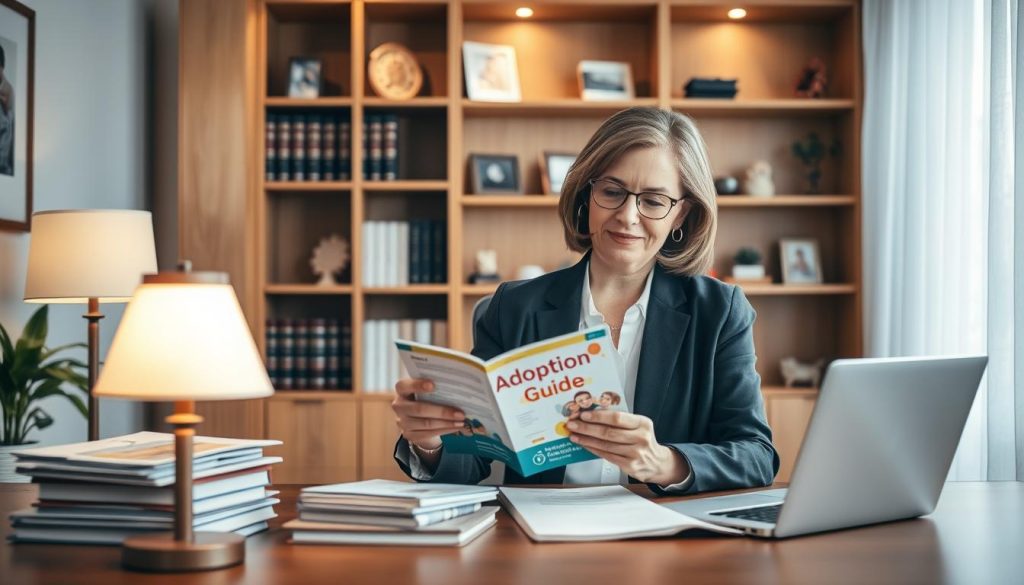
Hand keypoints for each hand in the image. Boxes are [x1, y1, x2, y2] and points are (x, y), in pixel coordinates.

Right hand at [392, 378, 465, 451]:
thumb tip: (457, 389)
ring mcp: (402, 422)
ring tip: (461, 421)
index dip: (417, 385)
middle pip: (419, 409)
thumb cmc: (425, 397)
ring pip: (426, 423)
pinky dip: (444, 430)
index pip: (404, 386)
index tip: (433, 385)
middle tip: (460, 413)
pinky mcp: (409, 434)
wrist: (417, 418)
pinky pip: (428, 433)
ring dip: (446, 423)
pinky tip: (456, 427)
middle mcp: (399, 406)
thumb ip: (435, 388)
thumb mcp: (426, 390)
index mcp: (402, 390)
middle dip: (442, 411)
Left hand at [567, 410, 688, 484]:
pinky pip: (606, 455)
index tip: (583, 414)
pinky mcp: (629, 465)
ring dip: (586, 439)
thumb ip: (621, 420)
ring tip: (574, 435)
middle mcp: (641, 438)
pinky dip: (593, 449)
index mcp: (643, 423)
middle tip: (573, 424)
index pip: (617, 418)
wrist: (657, 462)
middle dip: (587, 428)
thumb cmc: (643, 440)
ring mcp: (635, 453)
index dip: (598, 416)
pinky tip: (585, 445)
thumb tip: (593, 414)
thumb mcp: (638, 425)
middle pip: (608, 432)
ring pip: (605, 445)